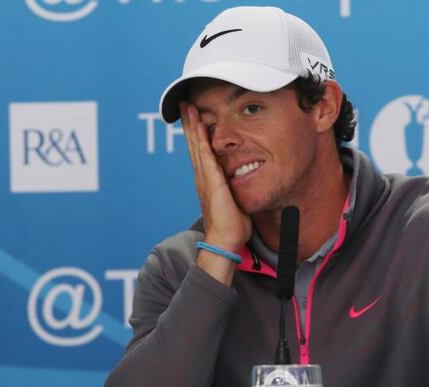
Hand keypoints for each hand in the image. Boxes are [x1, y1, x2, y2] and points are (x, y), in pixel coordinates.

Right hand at [180, 102, 251, 251]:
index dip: (196, 134)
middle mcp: (202, 176)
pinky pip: (204, 153)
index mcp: (208, 180)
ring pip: (195, 144)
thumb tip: (244, 183)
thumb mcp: (235, 201)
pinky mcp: (211, 180)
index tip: (194, 117)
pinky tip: (197, 124)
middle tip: (183, 104)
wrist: (226, 239)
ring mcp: (204, 177)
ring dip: (191, 124)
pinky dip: (199, 138)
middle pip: (193, 143)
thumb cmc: (233, 225)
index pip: (200, 151)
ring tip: (186, 107)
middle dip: (189, 123)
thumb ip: (236, 190)